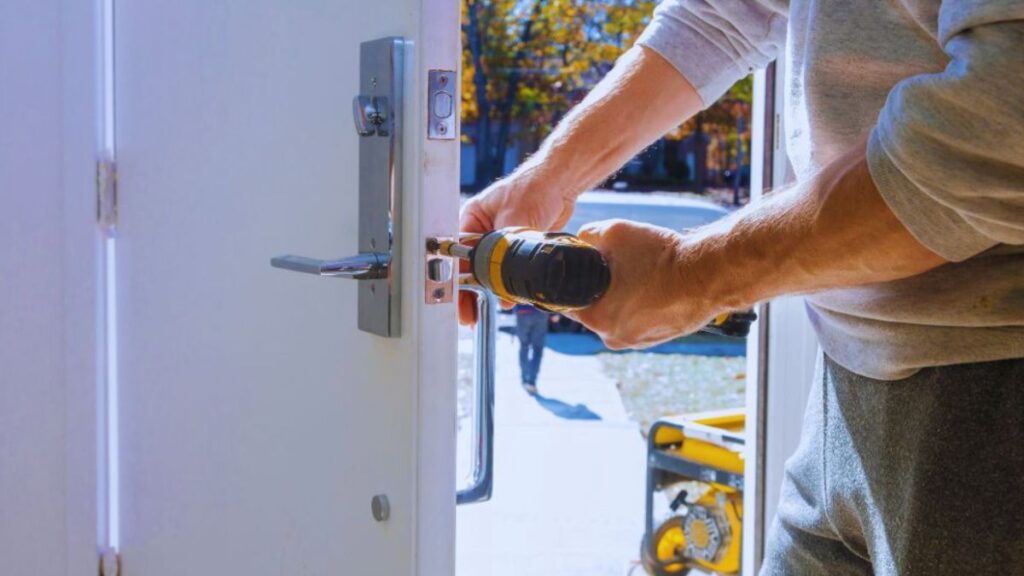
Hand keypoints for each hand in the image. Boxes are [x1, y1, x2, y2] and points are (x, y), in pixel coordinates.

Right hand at [458, 175, 576, 323]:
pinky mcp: (516, 247)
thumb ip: (508, 252)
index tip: (454, 299)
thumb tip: (503, 284)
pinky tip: (508, 297)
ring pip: (488, 272)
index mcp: (470, 219)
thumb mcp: (515, 219)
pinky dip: (506, 284)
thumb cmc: (534, 188)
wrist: (560, 184)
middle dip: (468, 292)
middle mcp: (481, 231)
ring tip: (484, 311)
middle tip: (469, 315)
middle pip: (469, 268)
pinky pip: (506, 271)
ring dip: (488, 290)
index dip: (453, 279)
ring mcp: (498, 240)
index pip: (456, 254)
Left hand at [571, 219, 718, 348]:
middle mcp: (615, 338)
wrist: (709, 275)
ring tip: (640, 274)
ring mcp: (638, 342)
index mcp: (598, 319)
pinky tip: (653, 286)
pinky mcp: (658, 339)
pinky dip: (641, 304)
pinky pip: (638, 320)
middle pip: (593, 309)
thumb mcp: (616, 232)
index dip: (568, 282)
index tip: (578, 267)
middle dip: (599, 287)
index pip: (567, 303)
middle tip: (615, 265)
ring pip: (617, 315)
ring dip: (621, 296)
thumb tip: (581, 239)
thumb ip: (588, 234)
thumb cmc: (662, 257)